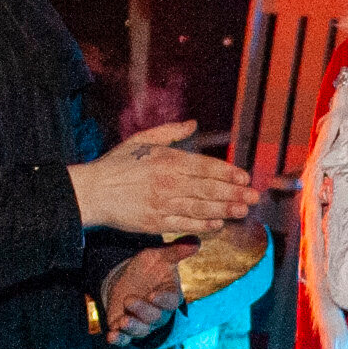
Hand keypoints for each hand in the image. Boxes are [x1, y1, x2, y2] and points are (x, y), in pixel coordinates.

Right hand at [71, 122, 256, 240]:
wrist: (93, 191)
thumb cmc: (117, 164)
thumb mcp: (142, 139)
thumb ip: (170, 132)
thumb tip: (192, 123)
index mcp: (168, 160)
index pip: (206, 166)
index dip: (228, 173)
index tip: (244, 177)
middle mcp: (169, 182)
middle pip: (209, 188)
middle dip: (234, 193)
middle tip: (254, 197)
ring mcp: (163, 204)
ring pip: (201, 207)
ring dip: (225, 209)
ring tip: (243, 210)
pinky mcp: (156, 223)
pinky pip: (185, 224)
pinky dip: (203, 225)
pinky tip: (218, 224)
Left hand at [103, 245, 192, 345]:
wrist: (127, 278)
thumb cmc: (149, 268)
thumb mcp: (161, 256)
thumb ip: (177, 250)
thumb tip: (196, 241)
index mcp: (170, 296)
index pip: (170, 301)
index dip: (163, 299)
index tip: (154, 295)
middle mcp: (159, 313)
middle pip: (155, 317)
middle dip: (142, 310)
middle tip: (129, 300)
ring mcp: (143, 323)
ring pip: (141, 330)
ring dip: (132, 327)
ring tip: (123, 321)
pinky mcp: (126, 329)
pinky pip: (124, 339)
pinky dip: (119, 339)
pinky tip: (111, 337)